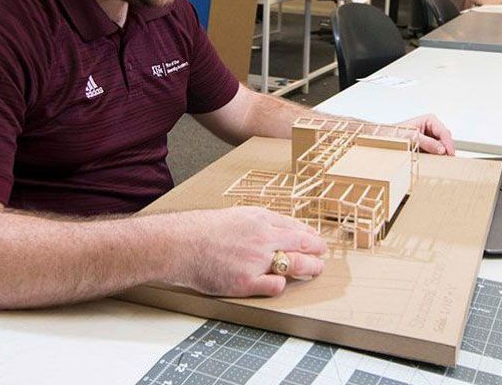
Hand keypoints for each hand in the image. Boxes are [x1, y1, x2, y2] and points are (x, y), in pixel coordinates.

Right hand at [176, 207, 327, 297]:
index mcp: (259, 218)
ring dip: (310, 268)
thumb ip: (258, 221)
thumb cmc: (201, 230)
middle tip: (322, 255)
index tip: (315, 240)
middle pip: (302, 244)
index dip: (309, 235)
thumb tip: (278, 228)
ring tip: (315, 270)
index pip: (294, 226)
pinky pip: (276, 286)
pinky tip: (281, 283)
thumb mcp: (235, 215)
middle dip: (317, 250)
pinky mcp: (246, 282)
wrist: (179, 244)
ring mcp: (256, 260)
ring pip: (295, 265)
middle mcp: (262, 237)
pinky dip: (281, 285)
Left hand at [398, 114, 455, 155]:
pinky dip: (435, 155)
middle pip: (445, 139)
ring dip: (440, 153)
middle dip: (445, 149)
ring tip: (436, 160)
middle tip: (445, 159)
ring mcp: (431, 136)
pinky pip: (436, 150)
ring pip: (442, 146)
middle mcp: (432, 127)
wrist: (387, 138)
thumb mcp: (412, 137)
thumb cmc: (397, 134)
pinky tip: (431, 159)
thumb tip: (441, 149)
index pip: (444, 132)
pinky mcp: (429, 144)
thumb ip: (427, 142)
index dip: (449, 144)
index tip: (450, 154)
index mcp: (430, 120)